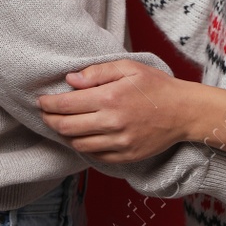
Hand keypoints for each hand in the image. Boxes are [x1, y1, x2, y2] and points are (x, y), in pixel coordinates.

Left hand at [38, 61, 195, 162]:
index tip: (41, 101)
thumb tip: (70, 80)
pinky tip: (81, 137)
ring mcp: (119, 143)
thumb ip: (98, 72)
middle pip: (67, 127)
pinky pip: (95, 156)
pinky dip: (83, 147)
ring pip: (78, 144)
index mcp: (110, 98)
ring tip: (61, 125)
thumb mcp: (129, 68)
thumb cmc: (157, 86)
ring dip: (64, 135)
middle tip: (45, 114)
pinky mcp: (125, 157)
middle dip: (50, 120)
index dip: (48, 104)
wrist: (184, 112)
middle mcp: (112, 123)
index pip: (67, 105)